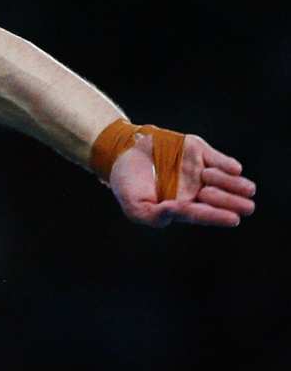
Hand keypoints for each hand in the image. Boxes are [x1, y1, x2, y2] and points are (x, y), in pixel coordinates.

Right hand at [109, 132, 254, 226]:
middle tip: (247, 207)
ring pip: (223, 180)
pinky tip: (234, 170)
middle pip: (219, 199)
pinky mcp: (200, 152)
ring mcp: (198, 171)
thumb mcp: (134, 206)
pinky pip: (217, 159)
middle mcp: (194, 191)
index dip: (216, 216)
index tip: (233, 219)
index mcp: (180, 207)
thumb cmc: (127, 183)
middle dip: (232, 202)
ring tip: (247, 189)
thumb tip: (176, 211)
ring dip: (234, 184)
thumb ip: (153, 216)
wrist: (123, 151)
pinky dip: (227, 164)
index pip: (201, 213)